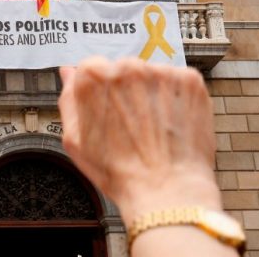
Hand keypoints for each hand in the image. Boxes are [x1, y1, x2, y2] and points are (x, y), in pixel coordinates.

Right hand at [58, 58, 219, 226]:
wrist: (166, 191)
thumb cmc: (118, 172)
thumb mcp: (75, 140)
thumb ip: (68, 99)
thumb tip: (68, 72)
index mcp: (94, 77)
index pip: (92, 67)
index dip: (99, 93)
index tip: (108, 112)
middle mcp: (127, 67)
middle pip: (124, 69)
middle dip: (127, 91)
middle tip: (132, 126)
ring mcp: (161, 72)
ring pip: (152, 76)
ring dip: (151, 94)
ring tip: (154, 129)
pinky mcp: (190, 81)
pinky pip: (178, 83)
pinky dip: (176, 99)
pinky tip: (171, 124)